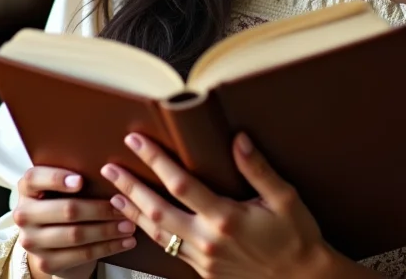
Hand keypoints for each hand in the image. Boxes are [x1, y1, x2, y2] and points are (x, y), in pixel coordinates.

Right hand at [13, 165, 137, 278]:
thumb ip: (77, 170)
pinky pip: (81, 255)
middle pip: (65, 210)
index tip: (81, 180)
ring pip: (76, 235)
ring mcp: (32, 241)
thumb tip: (112, 164)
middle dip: (99, 209)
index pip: (34, 178)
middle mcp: (24, 214)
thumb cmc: (66, 197)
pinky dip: (107, 247)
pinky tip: (126, 241)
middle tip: (124, 204)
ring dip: (107, 230)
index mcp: (27, 188)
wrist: (54, 238)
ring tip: (130, 224)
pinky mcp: (46, 262)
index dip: (56, 179)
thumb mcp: (64, 183)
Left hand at [100, 132, 331, 278]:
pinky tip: (142, 223)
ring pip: (158, 235)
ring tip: (115, 194)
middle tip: (110, 168)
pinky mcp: (204, 271)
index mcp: (225, 218)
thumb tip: (238, 139)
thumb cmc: (296, 235)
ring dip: (134, 212)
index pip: (180, 184)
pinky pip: (170, 251)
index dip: (156, 160)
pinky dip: (151, 234)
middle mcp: (208, 240)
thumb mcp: (284, 198)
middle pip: (157, 211)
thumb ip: (258, 168)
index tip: (137, 141)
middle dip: (131, 187)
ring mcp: (203, 259)